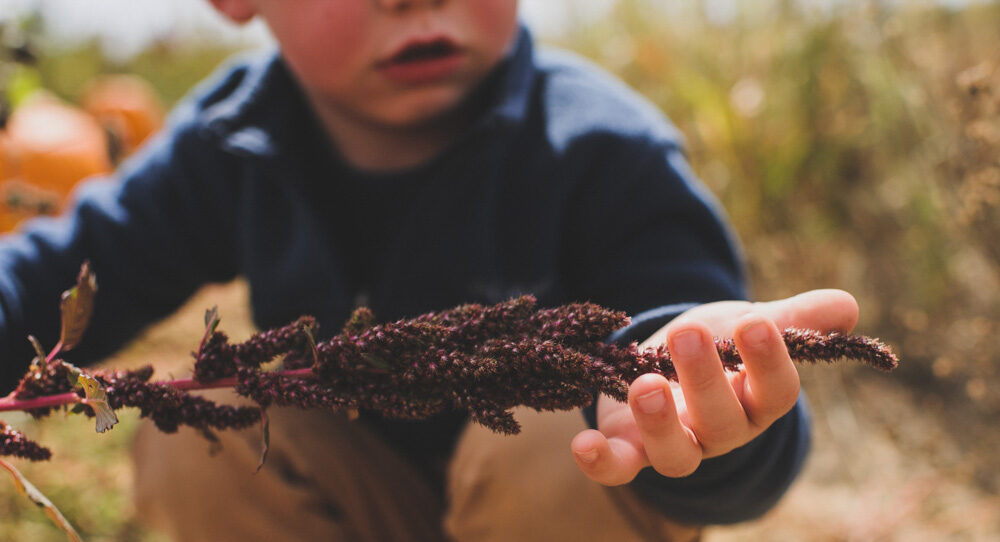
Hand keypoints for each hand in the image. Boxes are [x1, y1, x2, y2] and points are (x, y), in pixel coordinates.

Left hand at [570, 289, 858, 484]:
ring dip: (660, 423)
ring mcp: (676, 444)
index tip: (756, 325)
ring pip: (676, 455)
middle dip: (706, 380)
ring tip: (644, 383)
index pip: (775, 391)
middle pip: (723, 421)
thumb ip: (793, 317)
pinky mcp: (632, 449)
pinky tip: (582, 442)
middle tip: (691, 335)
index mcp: (756, 399)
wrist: (669, 363)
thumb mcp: (750, 323)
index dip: (769, 363)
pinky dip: (601, 461)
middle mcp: (721, 432)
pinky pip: (619, 467)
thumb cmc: (719, 345)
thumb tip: (847, 307)